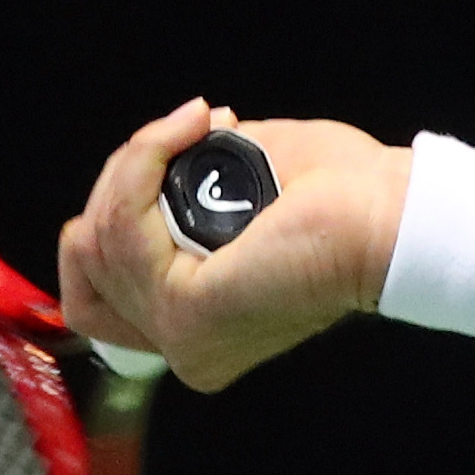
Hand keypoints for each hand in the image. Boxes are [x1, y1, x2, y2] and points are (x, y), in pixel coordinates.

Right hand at [56, 100, 410, 392]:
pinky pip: (124, 225)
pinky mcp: (186, 311)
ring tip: (195, 125)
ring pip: (99, 236)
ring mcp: (179, 337)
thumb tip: (148, 160)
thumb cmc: (340, 198)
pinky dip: (147, 161)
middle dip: (118, 182)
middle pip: (86, 262)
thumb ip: (179, 191)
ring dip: (137, 161)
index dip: (111, 212)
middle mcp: (183, 349)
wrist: (388, 214)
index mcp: (197, 332)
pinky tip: (191, 129)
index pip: (94, 291)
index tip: (163, 155)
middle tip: (180, 135)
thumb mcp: (237, 189)